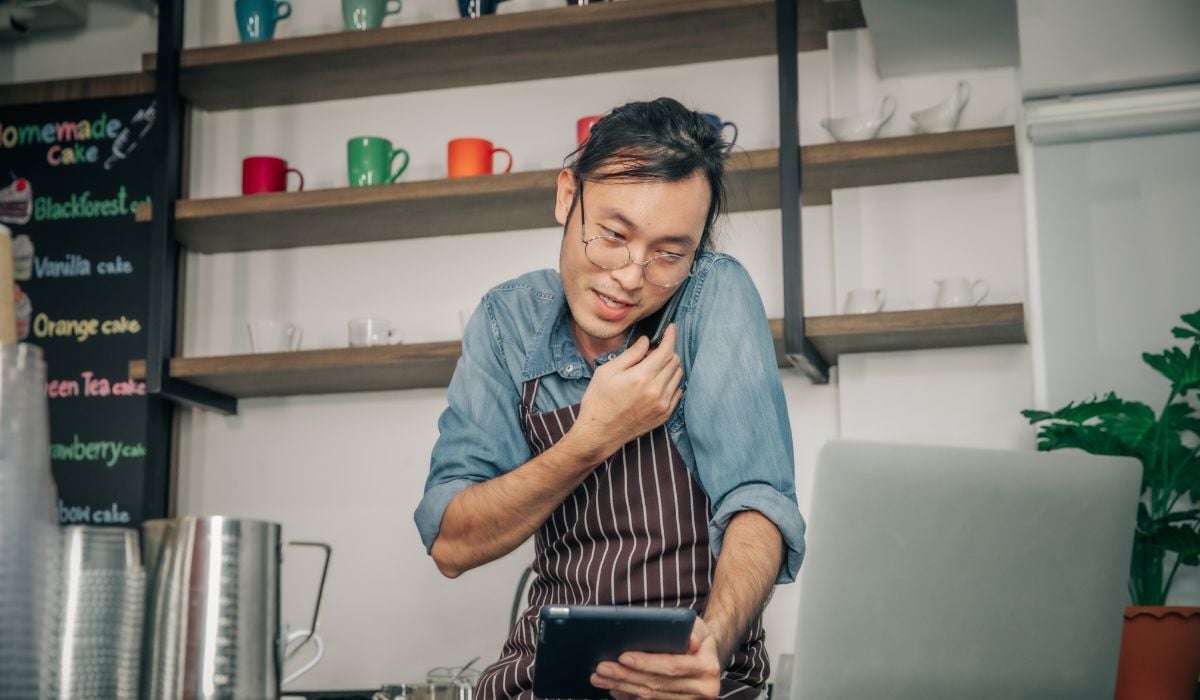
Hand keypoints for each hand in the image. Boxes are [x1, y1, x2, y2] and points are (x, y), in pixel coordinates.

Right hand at [570, 324, 683, 459]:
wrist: (599, 433)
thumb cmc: (598, 401)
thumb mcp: (607, 371)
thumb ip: (630, 354)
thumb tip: (646, 341)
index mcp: (641, 377)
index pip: (666, 350)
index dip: (671, 336)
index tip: (671, 328)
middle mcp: (656, 391)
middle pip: (674, 361)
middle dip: (666, 351)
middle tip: (651, 352)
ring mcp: (663, 404)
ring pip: (678, 376)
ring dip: (669, 366)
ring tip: (651, 369)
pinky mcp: (664, 415)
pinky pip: (677, 392)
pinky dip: (671, 383)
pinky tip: (655, 383)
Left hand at [590, 616, 720, 698]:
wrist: (708, 656)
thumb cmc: (696, 636)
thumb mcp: (696, 627)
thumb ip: (691, 631)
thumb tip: (688, 640)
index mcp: (708, 667)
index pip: (672, 666)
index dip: (646, 663)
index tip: (622, 657)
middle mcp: (704, 689)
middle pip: (657, 684)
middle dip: (625, 676)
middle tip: (601, 668)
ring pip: (651, 697)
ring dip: (623, 687)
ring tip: (601, 678)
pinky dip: (630, 696)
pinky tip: (615, 688)